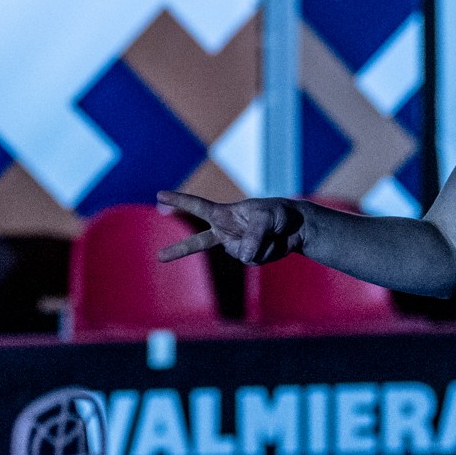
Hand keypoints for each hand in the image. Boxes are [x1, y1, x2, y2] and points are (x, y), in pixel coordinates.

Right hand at [155, 191, 304, 264]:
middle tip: (159, 257)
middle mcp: (226, 231)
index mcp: (225, 214)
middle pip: (198, 242)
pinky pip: (254, 259)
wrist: (296, 228)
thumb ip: (253, 234)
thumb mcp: (267, 217)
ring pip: (241, 252)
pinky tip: (273, 244)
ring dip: (260, 243)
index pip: (198, 206)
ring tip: (271, 233)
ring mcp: (236, 246)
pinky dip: (266, 252)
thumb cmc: (278, 214)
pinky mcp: (248, 257)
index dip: (179, 201)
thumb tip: (244, 256)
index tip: (159, 195)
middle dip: (178, 250)